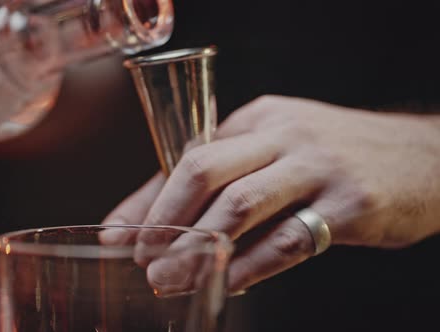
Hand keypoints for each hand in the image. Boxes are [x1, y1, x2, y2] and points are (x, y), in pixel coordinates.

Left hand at [102, 95, 439, 292]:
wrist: (422, 157)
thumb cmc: (334, 157)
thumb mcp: (277, 151)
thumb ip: (222, 181)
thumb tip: (156, 220)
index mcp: (258, 119)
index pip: (187, 157)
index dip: (148, 199)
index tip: (119, 236)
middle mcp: (282, 134)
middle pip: (204, 169)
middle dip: (163, 217)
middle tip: (142, 258)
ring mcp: (316, 166)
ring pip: (239, 206)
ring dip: (196, 248)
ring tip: (169, 279)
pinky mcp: (349, 203)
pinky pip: (288, 240)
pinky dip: (249, 266)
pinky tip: (227, 284)